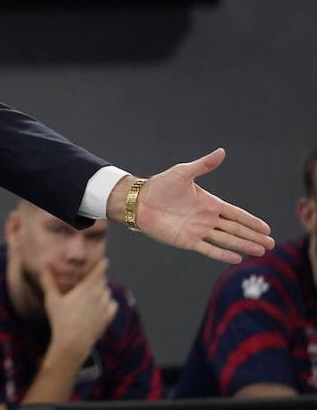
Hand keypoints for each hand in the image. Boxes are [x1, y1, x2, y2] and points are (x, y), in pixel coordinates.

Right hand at [39, 260, 116, 360]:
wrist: (73, 342)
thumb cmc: (61, 320)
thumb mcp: (52, 300)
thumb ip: (48, 282)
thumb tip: (42, 267)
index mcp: (86, 288)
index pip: (99, 271)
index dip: (102, 265)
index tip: (104, 261)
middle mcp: (99, 295)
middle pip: (103, 281)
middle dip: (98, 278)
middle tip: (91, 278)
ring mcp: (105, 307)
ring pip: (108, 292)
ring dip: (103, 290)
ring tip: (94, 292)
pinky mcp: (108, 318)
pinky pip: (113, 305)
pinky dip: (109, 302)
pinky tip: (102, 305)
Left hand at [118, 148, 273, 263]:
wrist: (139, 201)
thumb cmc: (160, 184)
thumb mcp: (183, 172)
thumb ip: (204, 165)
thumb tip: (221, 151)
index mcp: (209, 202)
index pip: (236, 214)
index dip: (251, 221)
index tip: (266, 227)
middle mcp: (206, 218)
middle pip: (235, 229)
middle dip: (253, 236)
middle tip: (271, 243)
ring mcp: (198, 230)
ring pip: (226, 240)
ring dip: (243, 245)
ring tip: (260, 251)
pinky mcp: (187, 240)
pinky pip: (208, 249)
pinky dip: (222, 254)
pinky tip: (236, 258)